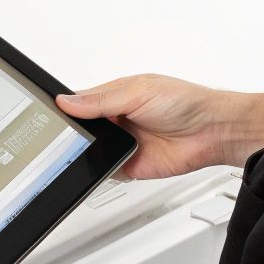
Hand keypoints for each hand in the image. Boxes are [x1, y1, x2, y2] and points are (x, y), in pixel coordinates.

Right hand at [56, 75, 263, 179]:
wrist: (213, 132)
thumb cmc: (186, 102)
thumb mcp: (139, 92)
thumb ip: (102, 99)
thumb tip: (68, 101)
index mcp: (115, 96)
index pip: (80, 102)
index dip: (64, 108)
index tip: (50, 113)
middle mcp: (116, 119)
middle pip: (81, 129)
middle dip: (72, 133)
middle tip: (64, 136)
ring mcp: (121, 143)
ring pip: (90, 151)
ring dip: (84, 152)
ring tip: (80, 150)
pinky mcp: (128, 165)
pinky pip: (104, 171)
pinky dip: (98, 171)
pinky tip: (97, 165)